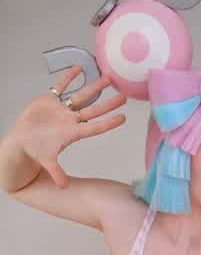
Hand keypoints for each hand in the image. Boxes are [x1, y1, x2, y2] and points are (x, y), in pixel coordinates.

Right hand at [13, 65, 126, 187]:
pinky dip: (68, 77)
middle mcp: (70, 120)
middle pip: (93, 110)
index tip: (123, 118)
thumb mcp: (46, 161)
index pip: (94, 127)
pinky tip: (78, 67)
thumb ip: (56, 172)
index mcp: (72, 133)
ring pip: (81, 96)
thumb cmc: (36, 151)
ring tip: (108, 78)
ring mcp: (62, 109)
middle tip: (124, 96)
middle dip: (109, 103)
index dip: (108, 123)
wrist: (22, 142)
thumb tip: (63, 187)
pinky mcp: (49, 100)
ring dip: (94, 87)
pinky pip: (60, 86)